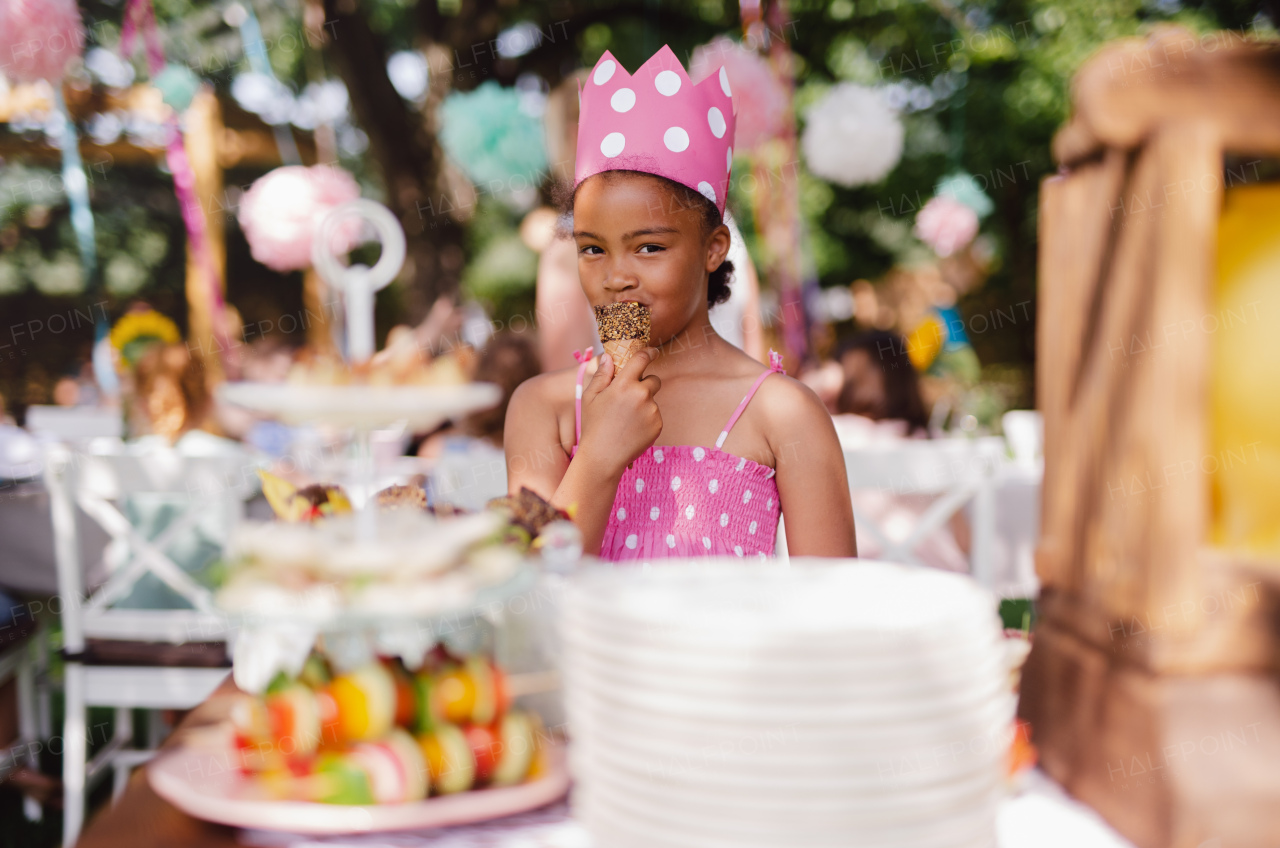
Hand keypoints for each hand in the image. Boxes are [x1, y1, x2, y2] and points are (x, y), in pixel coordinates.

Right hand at [577, 348, 661, 477]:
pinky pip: (655, 415)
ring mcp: (652, 411)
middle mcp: (641, 395)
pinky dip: (647, 419)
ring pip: (653, 400)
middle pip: (654, 380)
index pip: (642, 359)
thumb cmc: (593, 426)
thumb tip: (609, 357)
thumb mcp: (590, 398)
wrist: (604, 457)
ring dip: (644, 404)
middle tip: (629, 398)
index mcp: (623, 385)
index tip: (653, 351)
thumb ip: (602, 375)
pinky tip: (632, 429)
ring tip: (626, 420)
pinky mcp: (658, 425)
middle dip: (645, 384)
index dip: (649, 353)